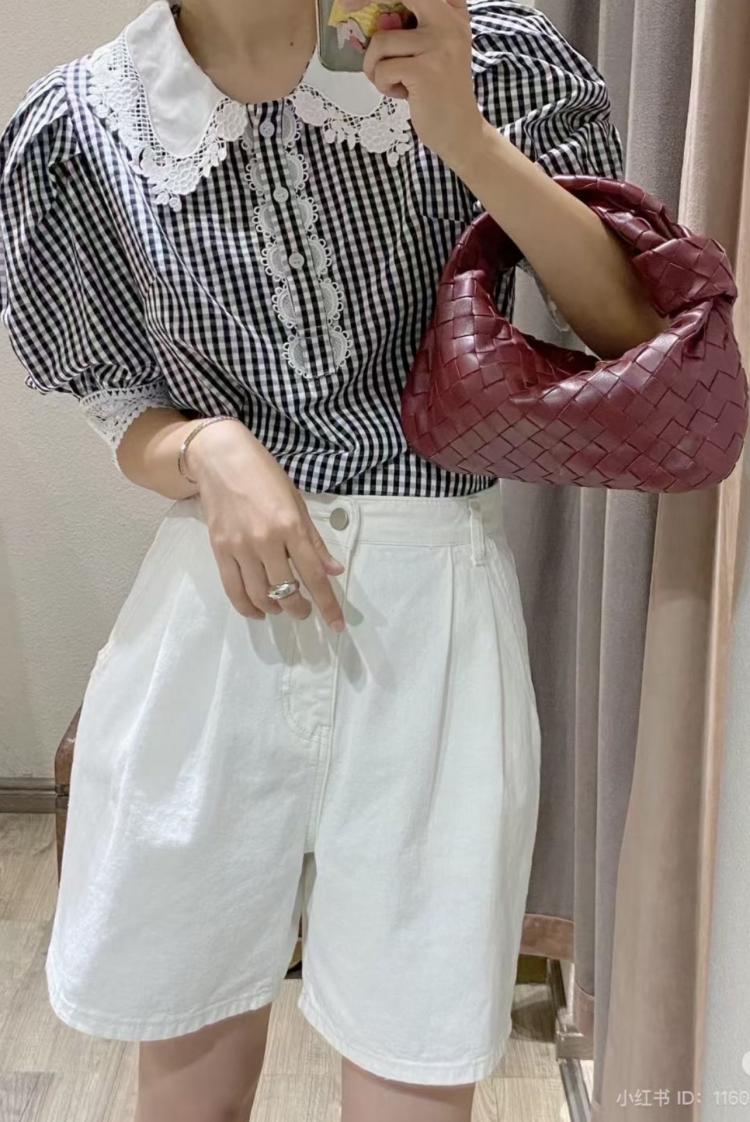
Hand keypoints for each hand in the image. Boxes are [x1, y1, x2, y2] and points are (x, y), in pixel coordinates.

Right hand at [185, 420, 346, 629]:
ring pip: (259, 595)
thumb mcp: (297, 503)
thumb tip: (334, 570)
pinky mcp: (220, 550)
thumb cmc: (264, 476)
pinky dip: (247, 607)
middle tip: (305, 611)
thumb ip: (314, 541)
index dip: (328, 604)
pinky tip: (258, 611)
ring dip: (275, 609)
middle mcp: (266, 541)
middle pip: (285, 591)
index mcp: (291, 526)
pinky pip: (233, 589)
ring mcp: (240, 547)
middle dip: (299, 608)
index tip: (337, 625)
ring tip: (282, 608)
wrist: (221, 459)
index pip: (314, 575)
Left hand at [355, 0, 485, 166]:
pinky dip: (382, 84)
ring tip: (391, 81)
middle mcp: (449, 23)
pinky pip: (383, 69)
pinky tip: (400, 94)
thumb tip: (372, 14)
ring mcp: (438, 46)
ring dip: (374, 66)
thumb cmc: (439, 91)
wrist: (460, 131)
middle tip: (347, 5)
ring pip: (381, 41)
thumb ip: (412, 27)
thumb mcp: (433, 49)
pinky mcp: (424, 71)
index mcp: (452, 13)